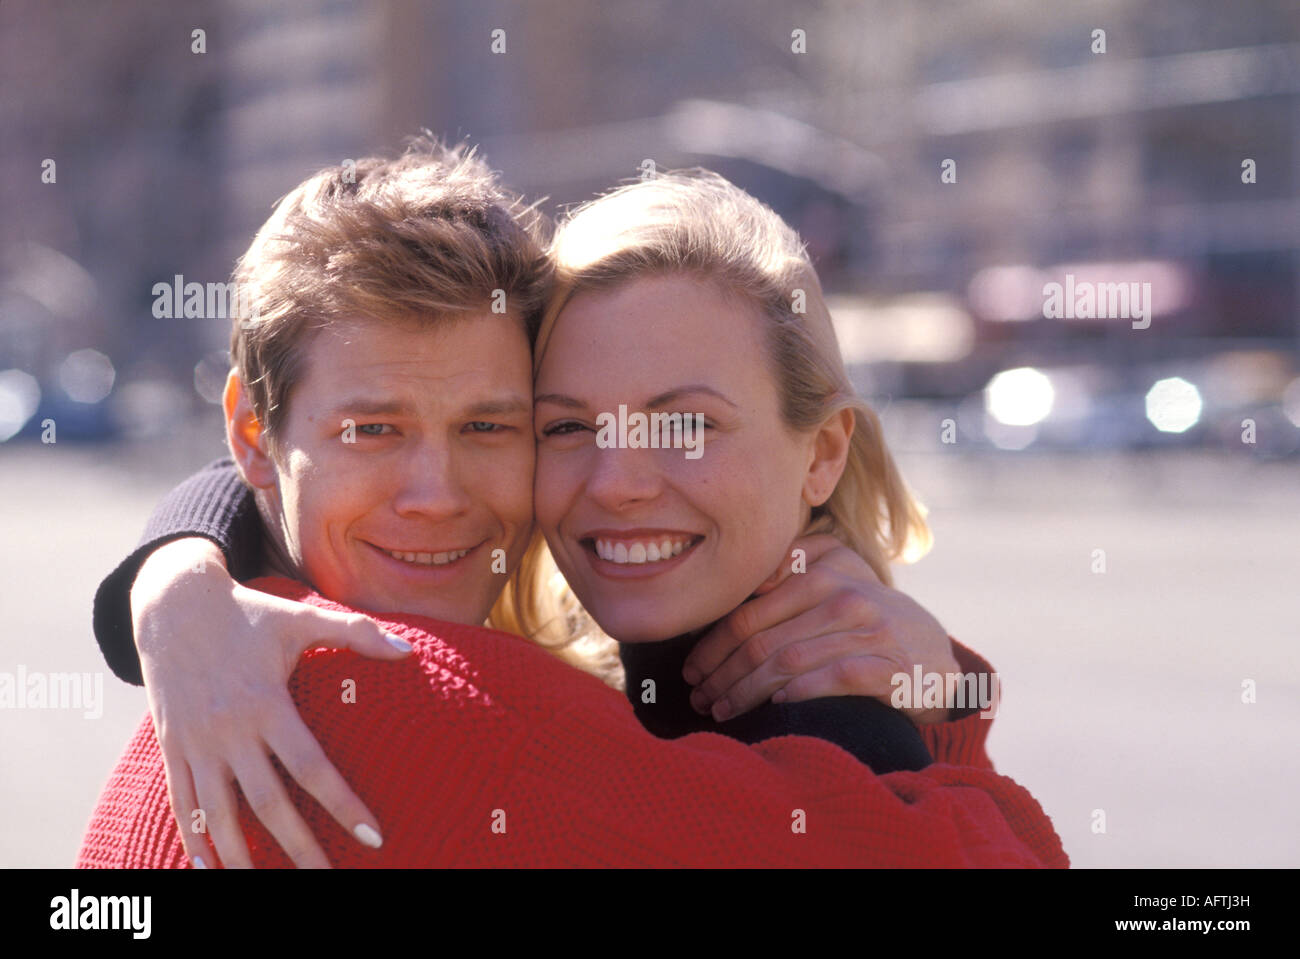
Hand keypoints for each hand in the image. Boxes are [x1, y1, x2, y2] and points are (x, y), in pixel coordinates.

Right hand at [132, 537, 412, 867]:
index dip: (343, 804)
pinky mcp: (173, 746)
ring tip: (263, 886)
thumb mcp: (302, 618)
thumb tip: (409, 652)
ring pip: (219, 813)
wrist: (173, 602)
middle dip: (298, 846)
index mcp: (266, 703)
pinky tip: (209, 868)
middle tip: (327, 878)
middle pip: (267, 803)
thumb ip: (357, 633)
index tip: (373, 836)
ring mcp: (197, 742)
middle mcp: (230, 729)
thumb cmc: (249, 613)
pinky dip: (194, 838)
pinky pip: (182, 802)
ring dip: (241, 855)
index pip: (311, 767)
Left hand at [681, 533, 958, 726]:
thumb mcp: (835, 578)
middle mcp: (845, 595)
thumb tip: (734, 588)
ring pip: (788, 663)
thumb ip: (791, 569)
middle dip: (721, 674)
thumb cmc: (867, 618)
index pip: (749, 611)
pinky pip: (832, 679)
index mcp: (822, 570)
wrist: (935, 655)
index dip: (713, 644)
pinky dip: (798, 693)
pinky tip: (775, 706)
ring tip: (721, 710)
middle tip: (698, 697)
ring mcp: (870, 630)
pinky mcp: (890, 666)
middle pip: (761, 640)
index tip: (691, 669)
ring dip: (746, 692)